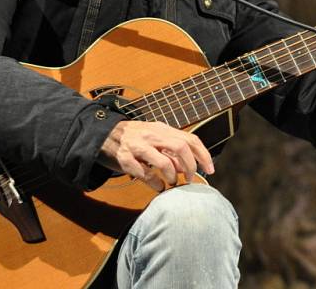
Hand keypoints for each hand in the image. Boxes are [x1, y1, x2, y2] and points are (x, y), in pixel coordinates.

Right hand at [98, 120, 214, 191]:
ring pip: (164, 162)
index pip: (190, 139)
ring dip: (172, 176)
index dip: (203, 155)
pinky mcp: (124, 158)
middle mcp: (152, 135)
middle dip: (190, 167)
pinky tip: (158, 186)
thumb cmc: (135, 138)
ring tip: (172, 184)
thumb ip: (172, 150)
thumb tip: (188, 167)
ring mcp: (138, 145)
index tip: (210, 169)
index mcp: (162, 129)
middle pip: (181, 148)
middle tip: (190, 180)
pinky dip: (155, 183)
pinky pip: (144, 174)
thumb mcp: (155, 138)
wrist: (104, 134)